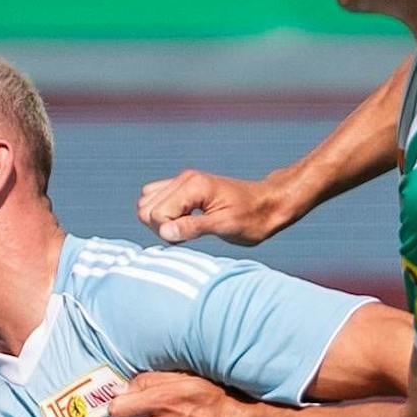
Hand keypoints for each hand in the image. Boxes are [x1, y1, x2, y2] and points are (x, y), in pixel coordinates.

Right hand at [137, 170, 286, 245]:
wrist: (270, 205)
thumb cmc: (253, 217)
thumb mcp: (226, 226)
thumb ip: (193, 227)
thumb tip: (164, 231)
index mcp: (193, 186)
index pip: (156, 213)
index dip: (169, 232)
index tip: (191, 236)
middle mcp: (184, 180)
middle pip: (146, 208)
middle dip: (161, 226)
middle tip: (189, 233)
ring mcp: (183, 182)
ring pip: (147, 203)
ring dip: (161, 221)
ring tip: (187, 228)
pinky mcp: (185, 189)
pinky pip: (157, 200)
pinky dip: (164, 215)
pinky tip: (184, 222)